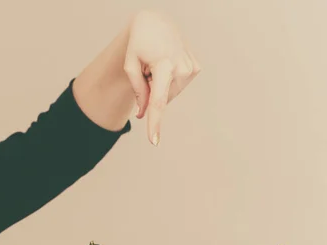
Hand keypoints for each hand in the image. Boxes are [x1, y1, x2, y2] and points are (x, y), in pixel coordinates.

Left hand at [123, 10, 201, 145]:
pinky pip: (178, 85)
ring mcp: (191, 67)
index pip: (158, 101)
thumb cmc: (139, 43)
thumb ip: (138, 90)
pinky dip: (169, 81)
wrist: (156, 22)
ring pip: (170, 94)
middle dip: (151, 94)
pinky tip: (167, 63)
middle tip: (146, 71)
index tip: (154, 141)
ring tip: (157, 64)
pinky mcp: (195, 67)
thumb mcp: (130, 64)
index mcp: (164, 65)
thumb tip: (143, 114)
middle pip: (162, 98)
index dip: (155, 123)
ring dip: (161, 86)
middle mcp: (181, 67)